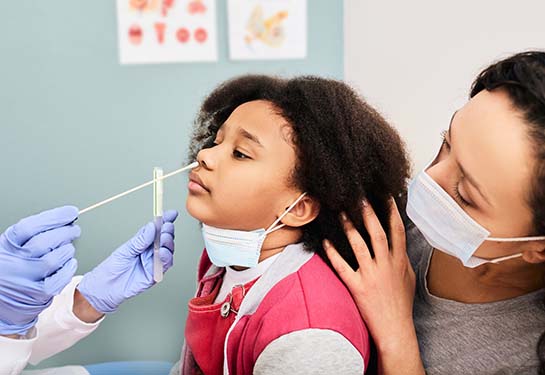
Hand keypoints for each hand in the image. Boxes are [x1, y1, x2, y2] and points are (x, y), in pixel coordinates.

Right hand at [0, 206, 79, 334]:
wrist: (1, 301)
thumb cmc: (10, 268)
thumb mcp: (11, 248)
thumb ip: (31, 235)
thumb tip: (64, 218)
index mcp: (6, 247)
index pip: (30, 227)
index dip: (54, 217)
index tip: (71, 212)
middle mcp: (14, 263)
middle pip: (44, 242)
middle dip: (65, 232)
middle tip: (74, 229)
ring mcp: (26, 280)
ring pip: (53, 259)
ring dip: (67, 250)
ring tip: (68, 248)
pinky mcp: (38, 294)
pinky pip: (60, 278)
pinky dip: (69, 267)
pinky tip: (69, 262)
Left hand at [77, 210, 177, 313]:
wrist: (106, 287)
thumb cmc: (113, 268)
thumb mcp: (126, 249)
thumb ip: (141, 239)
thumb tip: (152, 227)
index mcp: (144, 241)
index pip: (158, 228)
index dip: (166, 220)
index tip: (172, 213)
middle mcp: (151, 251)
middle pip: (166, 237)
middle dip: (168, 231)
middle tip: (166, 227)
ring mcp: (154, 261)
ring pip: (169, 250)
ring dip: (169, 243)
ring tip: (163, 239)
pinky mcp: (156, 273)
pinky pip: (166, 264)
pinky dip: (166, 257)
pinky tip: (162, 252)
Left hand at [324, 198, 423, 374]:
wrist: (395, 330)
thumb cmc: (401, 305)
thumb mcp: (408, 279)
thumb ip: (402, 260)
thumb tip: (398, 244)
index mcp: (400, 262)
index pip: (397, 231)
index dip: (392, 212)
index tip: (386, 195)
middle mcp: (386, 266)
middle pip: (378, 233)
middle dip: (369, 213)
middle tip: (359, 196)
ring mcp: (371, 276)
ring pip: (359, 246)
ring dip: (350, 228)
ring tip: (341, 212)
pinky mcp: (357, 287)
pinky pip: (343, 267)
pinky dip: (333, 253)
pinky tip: (326, 242)